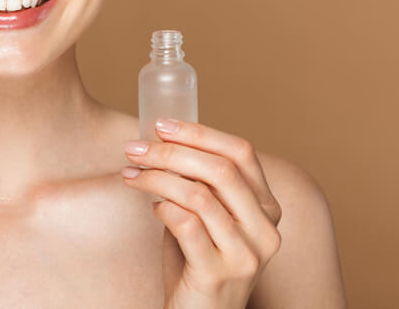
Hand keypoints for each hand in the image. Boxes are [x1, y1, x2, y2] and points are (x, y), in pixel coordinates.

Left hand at [122, 119, 282, 308]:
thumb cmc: (197, 265)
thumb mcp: (209, 220)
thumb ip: (201, 186)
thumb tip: (165, 142)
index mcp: (267, 209)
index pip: (241, 153)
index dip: (200, 132)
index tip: (162, 125)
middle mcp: (265, 230)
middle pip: (221, 169)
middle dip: (172, 151)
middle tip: (136, 148)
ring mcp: (246, 255)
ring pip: (199, 195)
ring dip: (157, 177)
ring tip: (132, 175)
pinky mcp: (217, 275)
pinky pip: (186, 224)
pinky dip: (163, 208)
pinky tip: (151, 207)